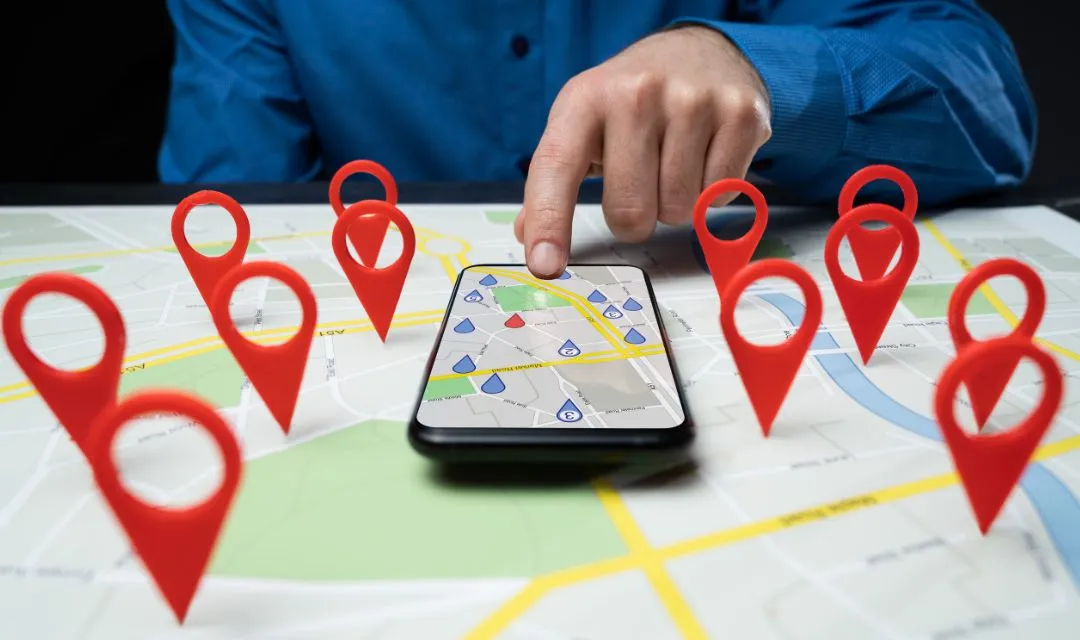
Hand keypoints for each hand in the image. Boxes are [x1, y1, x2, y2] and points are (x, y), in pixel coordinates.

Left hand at [514, 25, 771, 277]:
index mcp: (584, 99)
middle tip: (641, 182)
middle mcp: (636, 94)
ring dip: (675, 205)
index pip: (557, 169)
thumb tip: (529, 236)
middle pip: (629, 213)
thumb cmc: (632, 99)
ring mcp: (692, 101)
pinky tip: (704, 157)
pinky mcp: (740, 115)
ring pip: (678, 211)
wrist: (700, 51)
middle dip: (635, 218)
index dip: (550, 222)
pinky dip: (711, 194)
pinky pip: (719, 198)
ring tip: (674, 162)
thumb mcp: (581, 123)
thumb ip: (552, 181)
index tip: (545, 265)